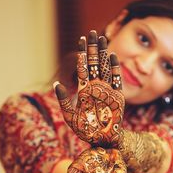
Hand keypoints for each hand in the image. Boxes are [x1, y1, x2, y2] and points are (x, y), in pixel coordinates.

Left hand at [54, 31, 124, 146]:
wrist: (102, 139)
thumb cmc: (86, 130)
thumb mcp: (70, 116)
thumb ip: (64, 101)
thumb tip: (56, 84)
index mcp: (84, 90)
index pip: (83, 68)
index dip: (83, 53)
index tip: (81, 39)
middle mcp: (96, 87)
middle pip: (94, 63)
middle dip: (93, 48)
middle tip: (92, 32)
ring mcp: (107, 90)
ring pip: (104, 67)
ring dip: (103, 53)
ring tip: (102, 39)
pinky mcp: (117, 95)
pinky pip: (116, 79)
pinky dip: (114, 68)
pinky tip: (111, 56)